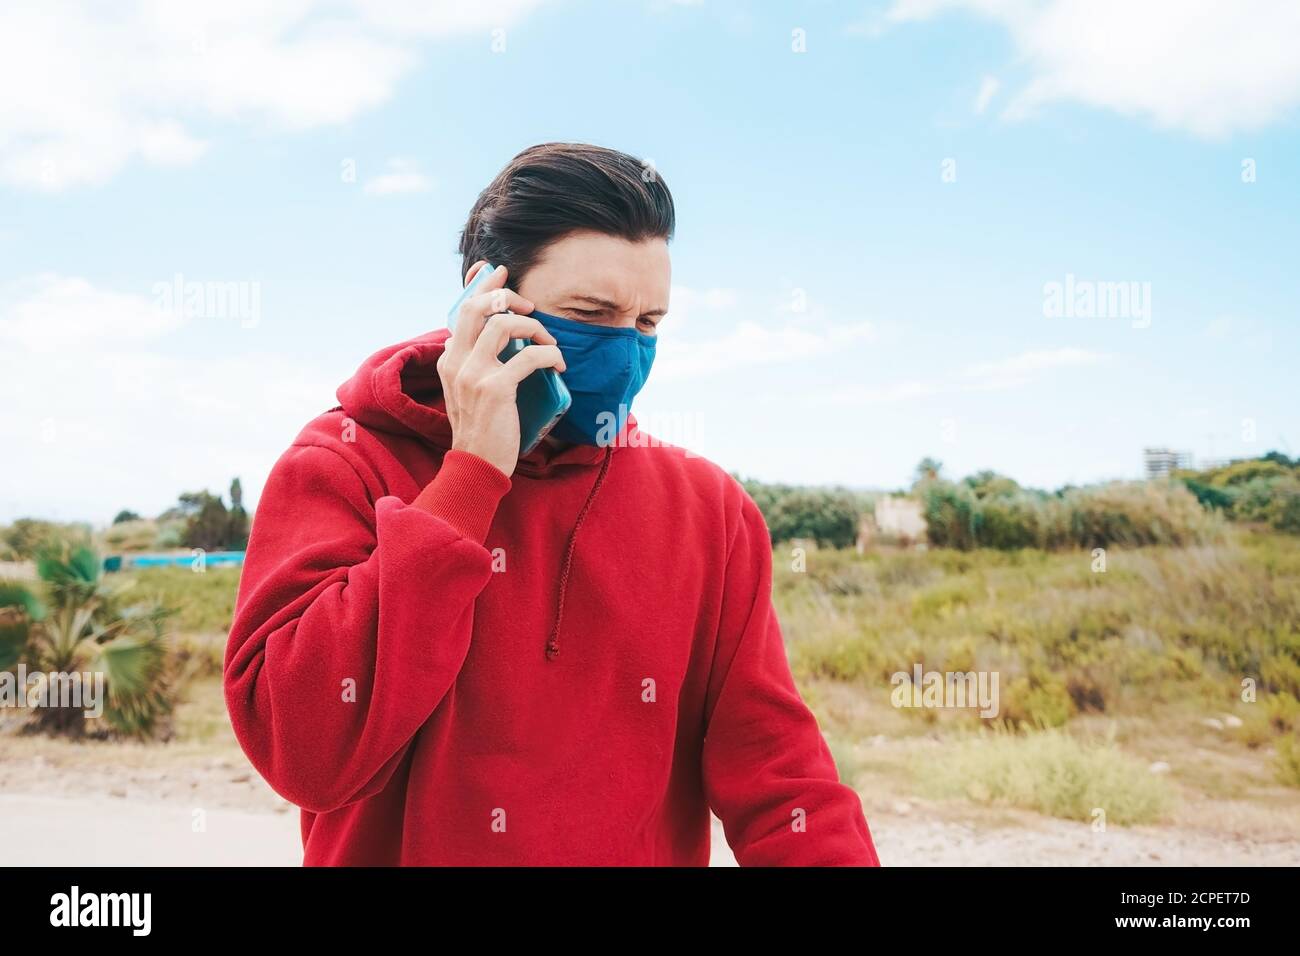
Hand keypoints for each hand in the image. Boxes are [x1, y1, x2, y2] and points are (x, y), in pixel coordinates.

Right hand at [436, 264, 565, 477]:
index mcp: (449, 359)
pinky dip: (549, 354)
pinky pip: (528, 356)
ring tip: (548, 342)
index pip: (461, 309)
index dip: (481, 284)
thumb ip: (470, 364)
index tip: (497, 270)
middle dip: (507, 295)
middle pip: (478, 307)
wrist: (475, 466)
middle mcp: (456, 361)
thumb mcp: (465, 391)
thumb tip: (483, 340)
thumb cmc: (480, 429)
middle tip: (530, 306)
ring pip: (502, 323)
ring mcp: (473, 374)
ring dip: (533, 327)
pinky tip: (558, 363)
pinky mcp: (495, 389)